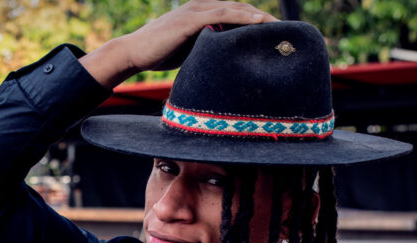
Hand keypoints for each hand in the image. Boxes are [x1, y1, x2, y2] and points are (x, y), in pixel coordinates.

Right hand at [80, 0, 277, 87]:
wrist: (132, 53)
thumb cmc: (157, 54)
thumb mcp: (188, 50)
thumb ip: (205, 49)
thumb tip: (223, 62)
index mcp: (200, 13)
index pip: (233, 12)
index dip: (253, 20)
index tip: (272, 32)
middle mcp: (200, 7)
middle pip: (239, 7)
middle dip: (262, 17)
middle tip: (284, 30)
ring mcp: (195, 10)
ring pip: (234, 8)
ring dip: (258, 16)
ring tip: (278, 26)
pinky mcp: (191, 19)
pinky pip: (223, 14)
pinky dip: (242, 17)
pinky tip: (259, 22)